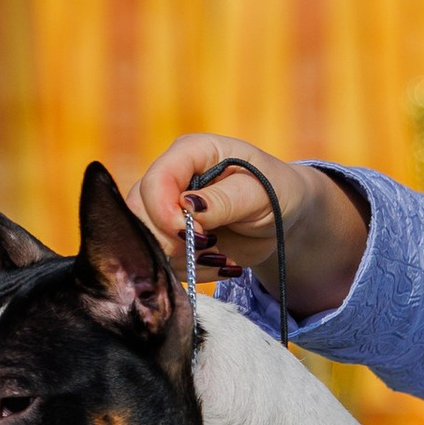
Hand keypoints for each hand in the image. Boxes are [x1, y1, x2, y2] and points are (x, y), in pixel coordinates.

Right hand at [130, 135, 368, 312]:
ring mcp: (166, 209)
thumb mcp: (259, 193)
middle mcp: (170, 178)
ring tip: (222, 255)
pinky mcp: (171, 238)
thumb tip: (186, 208)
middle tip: (211, 247)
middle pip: (139, 214)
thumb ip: (223, 200)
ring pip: (148, 242)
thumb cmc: (276, 192)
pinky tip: (219, 263)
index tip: (192, 234)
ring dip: (185, 259)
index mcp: (190, 152)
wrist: (283, 217)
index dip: (164, 212)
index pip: (155, 181)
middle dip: (171, 241)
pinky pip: (165, 263)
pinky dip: (192, 272)